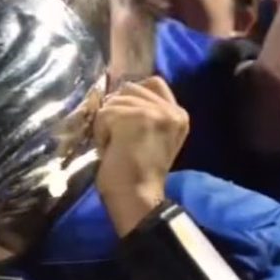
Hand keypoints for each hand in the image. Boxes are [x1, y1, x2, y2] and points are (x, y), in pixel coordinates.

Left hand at [93, 76, 188, 233]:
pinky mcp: (137, 117)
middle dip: (116, 111)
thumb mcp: (153, 137)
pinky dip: (100, 133)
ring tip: (116, 147)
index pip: (153, 82)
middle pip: (129, 88)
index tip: (124, 118)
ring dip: (106, 124)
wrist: (137, 198)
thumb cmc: (138, 173)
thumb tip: (117, 94)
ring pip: (114, 101)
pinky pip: (104, 113)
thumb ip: (146, 113)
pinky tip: (111, 150)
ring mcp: (156, 112)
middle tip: (121, 140)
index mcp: (179, 115)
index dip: (132, 95)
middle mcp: (172, 110)